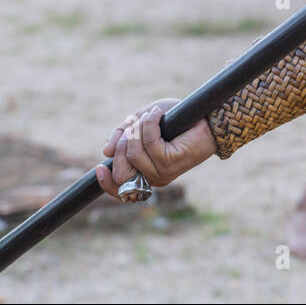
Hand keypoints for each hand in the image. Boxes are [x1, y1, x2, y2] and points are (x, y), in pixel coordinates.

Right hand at [94, 98, 216, 197]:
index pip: (120, 190)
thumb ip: (122, 135)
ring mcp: (163, 172)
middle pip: (121, 170)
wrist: (206, 117)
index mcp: (145, 173)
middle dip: (121, 144)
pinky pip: (149, 142)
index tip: (99, 167)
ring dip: (137, 129)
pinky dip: (150, 124)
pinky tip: (158, 114)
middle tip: (133, 126)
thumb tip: (105, 151)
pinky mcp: (172, 162)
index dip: (107, 182)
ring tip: (151, 116)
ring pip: (133, 153)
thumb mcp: (140, 123)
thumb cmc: (175, 119)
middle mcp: (153, 177)